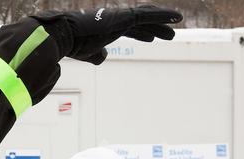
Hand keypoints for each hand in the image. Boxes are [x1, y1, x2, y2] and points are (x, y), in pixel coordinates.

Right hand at [31, 5, 182, 64]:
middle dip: (155, 27)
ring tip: (176, 25)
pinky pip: (149, 16)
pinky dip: (164, 16)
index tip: (151, 38)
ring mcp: (122, 17)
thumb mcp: (88, 53)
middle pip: (141, 23)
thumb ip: (96, 55)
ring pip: (148, 17)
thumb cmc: (73, 44)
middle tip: (169, 34)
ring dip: (163, 22)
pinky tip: (177, 17)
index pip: (130, 29)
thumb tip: (103, 57)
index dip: (142, 34)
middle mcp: (117, 20)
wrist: (66, 36)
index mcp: (109, 27)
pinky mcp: (126, 17)